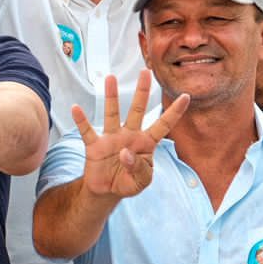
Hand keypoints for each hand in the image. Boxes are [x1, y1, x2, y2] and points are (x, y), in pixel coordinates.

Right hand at [72, 71, 189, 200]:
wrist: (107, 191)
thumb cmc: (128, 183)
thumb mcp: (140, 182)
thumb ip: (138, 168)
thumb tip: (125, 152)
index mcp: (146, 143)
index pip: (163, 124)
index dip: (174, 112)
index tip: (186, 96)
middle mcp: (129, 135)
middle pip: (137, 110)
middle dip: (142, 91)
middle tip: (145, 72)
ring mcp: (112, 138)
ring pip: (112, 113)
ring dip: (111, 96)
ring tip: (110, 78)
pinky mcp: (95, 146)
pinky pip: (87, 131)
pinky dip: (81, 120)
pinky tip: (76, 108)